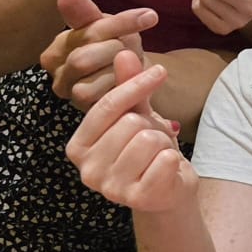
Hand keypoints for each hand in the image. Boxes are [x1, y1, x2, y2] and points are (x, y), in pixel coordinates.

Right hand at [41, 0, 157, 111]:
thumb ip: (86, 13)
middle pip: (84, 56)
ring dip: (119, 67)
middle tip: (131, 49)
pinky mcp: (85, 109)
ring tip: (129, 65)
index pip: (84, 30)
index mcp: (55, 50)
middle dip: (117, 49)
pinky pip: (104, 93)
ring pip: (93, 76)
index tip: (150, 17)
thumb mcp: (109, 29)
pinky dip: (123, 83)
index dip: (119, 24)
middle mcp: (55, 73)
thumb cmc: (118, 51)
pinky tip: (130, 79)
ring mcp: (68, 94)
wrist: (135, 83)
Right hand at [66, 49, 196, 212]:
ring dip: (163, 143)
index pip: (106, 106)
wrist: (168, 191)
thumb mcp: (137, 114)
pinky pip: (165, 161)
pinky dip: (173, 160)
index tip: (160, 71)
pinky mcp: (137, 200)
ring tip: (158, 156)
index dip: (136, 84)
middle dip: (152, 126)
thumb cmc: (147, 151)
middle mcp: (87, 171)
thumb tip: (123, 52)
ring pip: (149, 140)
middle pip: (130, 123)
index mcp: (78, 146)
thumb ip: (128, 86)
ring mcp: (110, 189)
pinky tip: (166, 171)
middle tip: (153, 141)